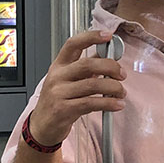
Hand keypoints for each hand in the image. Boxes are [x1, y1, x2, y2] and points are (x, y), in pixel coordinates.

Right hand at [28, 30, 126, 145]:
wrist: (42, 126)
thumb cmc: (57, 102)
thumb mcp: (68, 81)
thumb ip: (87, 68)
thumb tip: (109, 56)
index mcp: (58, 66)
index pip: (73, 44)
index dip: (91, 37)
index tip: (108, 36)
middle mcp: (57, 77)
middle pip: (87, 64)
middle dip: (110, 67)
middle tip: (122, 74)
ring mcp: (59, 93)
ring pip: (92, 84)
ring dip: (113, 88)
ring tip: (121, 92)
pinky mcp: (64, 110)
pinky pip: (91, 103)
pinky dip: (108, 103)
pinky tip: (117, 104)